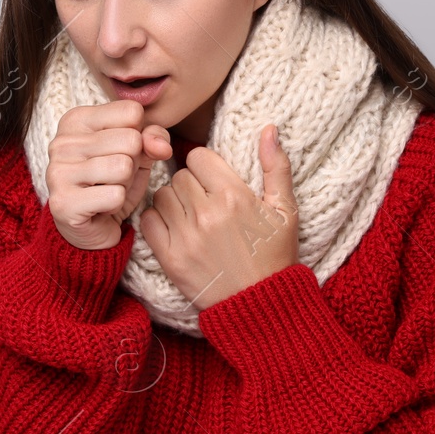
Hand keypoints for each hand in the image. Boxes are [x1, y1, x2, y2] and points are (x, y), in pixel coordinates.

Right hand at [47, 99, 172, 250]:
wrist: (92, 227)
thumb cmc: (113, 183)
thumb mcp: (138, 153)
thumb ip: (153, 137)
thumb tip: (162, 147)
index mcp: (77, 120)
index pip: (132, 112)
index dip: (138, 137)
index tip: (119, 153)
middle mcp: (62, 142)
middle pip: (130, 140)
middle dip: (133, 164)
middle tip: (114, 178)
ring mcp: (58, 171)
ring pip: (123, 167)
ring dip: (125, 184)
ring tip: (107, 190)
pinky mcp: (63, 202)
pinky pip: (115, 195)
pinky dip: (116, 204)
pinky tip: (101, 207)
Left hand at [141, 124, 299, 311]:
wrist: (261, 305)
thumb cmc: (275, 255)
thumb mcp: (285, 210)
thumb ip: (276, 166)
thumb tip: (269, 128)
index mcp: (234, 196)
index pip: (198, 157)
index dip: (205, 166)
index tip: (214, 180)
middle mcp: (207, 213)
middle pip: (179, 175)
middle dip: (191, 184)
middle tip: (205, 201)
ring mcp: (186, 237)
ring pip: (161, 195)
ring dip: (173, 201)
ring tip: (191, 215)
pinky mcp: (170, 258)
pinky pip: (149, 221)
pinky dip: (158, 222)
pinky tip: (176, 229)